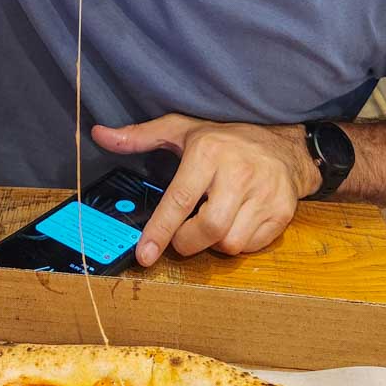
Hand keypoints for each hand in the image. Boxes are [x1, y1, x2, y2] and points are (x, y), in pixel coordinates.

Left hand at [91, 115, 320, 264]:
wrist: (285, 145)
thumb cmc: (226, 139)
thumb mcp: (182, 130)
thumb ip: (140, 136)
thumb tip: (100, 135)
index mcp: (209, 152)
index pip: (179, 200)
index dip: (159, 231)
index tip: (144, 255)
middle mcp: (239, 172)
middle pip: (208, 229)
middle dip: (187, 242)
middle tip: (182, 235)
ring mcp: (265, 193)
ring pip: (230, 243)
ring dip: (214, 243)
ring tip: (213, 221)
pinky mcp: (283, 211)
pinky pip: (252, 246)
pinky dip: (238, 242)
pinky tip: (236, 222)